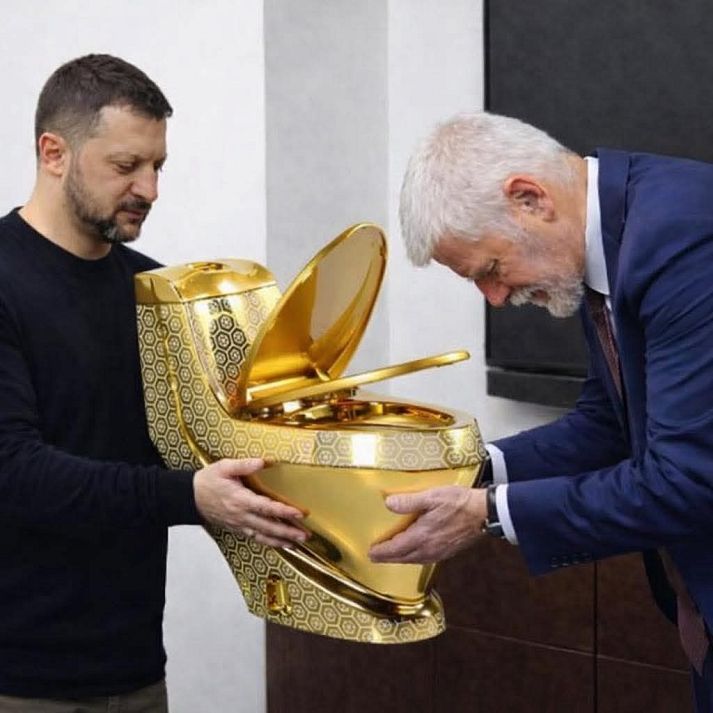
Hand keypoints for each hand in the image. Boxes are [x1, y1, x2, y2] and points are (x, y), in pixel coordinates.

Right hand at [193, 458, 307, 547]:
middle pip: (268, 526)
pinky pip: (256, 538)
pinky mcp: (237, 528)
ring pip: (263, 536)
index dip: (283, 511)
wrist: (190, 497)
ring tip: (298, 543)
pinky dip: (269, 543)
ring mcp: (239, 524)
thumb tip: (264, 462)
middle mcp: (241, 515)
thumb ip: (244, 464)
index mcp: (240, 499)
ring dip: (281, 541)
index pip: (266, 507)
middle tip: (306, 535)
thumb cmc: (208, 480)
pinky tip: (281, 544)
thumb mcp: (224, 467)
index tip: (300, 513)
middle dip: (288, 532)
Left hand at [368, 486, 486, 562]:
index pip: (396, 549)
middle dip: (388, 558)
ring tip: (392, 555)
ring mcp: (440, 552)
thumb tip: (389, 503)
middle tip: (376, 557)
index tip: (371, 554)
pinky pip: (425, 559)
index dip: (382, 552)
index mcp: (422, 536)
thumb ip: (409, 501)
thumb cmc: (459, 503)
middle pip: (403, 558)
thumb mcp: (432, 496)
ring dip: (401, 559)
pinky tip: (415, 552)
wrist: (485, 513)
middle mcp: (429, 548)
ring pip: (414, 560)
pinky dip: (414, 558)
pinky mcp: (448, 551)